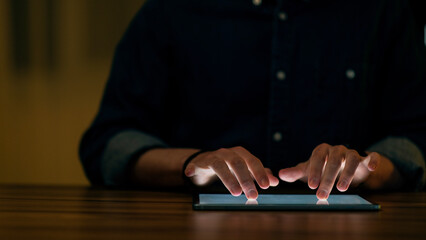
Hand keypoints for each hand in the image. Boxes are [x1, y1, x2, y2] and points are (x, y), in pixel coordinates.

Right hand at [184, 146, 278, 198]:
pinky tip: (190, 175)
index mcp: (240, 154)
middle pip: (238, 163)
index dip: (259, 173)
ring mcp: (212, 157)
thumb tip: (275, 181)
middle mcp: (226, 153)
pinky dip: (193, 168)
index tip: (266, 186)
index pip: (252, 161)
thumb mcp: (245, 171)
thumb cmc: (228, 168)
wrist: (205, 164)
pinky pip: (196, 164)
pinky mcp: (198, 163)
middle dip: (246, 179)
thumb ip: (259, 175)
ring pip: (220, 165)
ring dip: (228, 179)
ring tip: (235, 193)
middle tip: (253, 195)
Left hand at [278, 143, 401, 198]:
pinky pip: (371, 156)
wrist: (342, 167)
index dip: (314, 171)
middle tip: (322, 195)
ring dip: (347, 173)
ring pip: (351, 160)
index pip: (317, 159)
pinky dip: (372, 160)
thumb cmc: (322, 168)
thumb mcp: (309, 171)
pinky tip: (371, 167)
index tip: (311, 186)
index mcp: (322, 151)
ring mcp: (351, 153)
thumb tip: (279, 175)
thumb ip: (295, 173)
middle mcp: (337, 150)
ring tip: (342, 188)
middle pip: (332, 162)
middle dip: (327, 179)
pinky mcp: (365, 159)